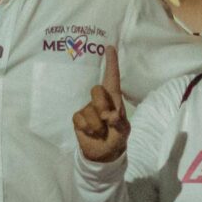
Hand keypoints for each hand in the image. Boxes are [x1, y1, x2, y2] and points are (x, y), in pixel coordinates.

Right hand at [73, 46, 129, 162]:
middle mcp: (99, 100)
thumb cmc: (117, 137)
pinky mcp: (78, 118)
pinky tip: (91, 133)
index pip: (112, 78)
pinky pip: (79, 119)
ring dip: (97, 125)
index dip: (111, 63)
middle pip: (97, 90)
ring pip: (88, 110)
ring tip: (101, 132)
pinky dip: (87, 128)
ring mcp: (87, 108)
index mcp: (114, 99)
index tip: (109, 48)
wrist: (103, 154)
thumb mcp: (123, 132)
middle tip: (107, 119)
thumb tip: (110, 116)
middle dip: (101, 104)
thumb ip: (118, 123)